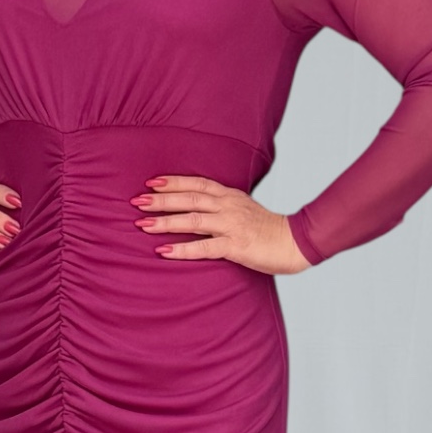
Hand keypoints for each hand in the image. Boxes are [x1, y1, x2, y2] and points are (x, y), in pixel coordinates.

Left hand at [130, 176, 311, 274]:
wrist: (295, 242)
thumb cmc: (268, 229)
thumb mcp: (244, 209)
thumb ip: (223, 206)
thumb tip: (199, 208)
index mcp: (230, 196)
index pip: (197, 183)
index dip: (174, 181)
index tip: (152, 182)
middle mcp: (228, 206)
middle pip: (189, 198)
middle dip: (161, 199)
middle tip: (137, 201)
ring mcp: (231, 225)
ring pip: (192, 220)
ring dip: (166, 222)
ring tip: (143, 224)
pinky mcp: (236, 246)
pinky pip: (204, 247)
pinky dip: (182, 249)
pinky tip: (164, 251)